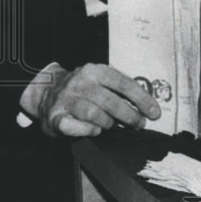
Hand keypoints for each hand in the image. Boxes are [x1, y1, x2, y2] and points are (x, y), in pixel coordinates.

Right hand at [35, 63, 160, 136]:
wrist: (46, 93)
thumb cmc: (82, 89)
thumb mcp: (101, 81)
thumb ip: (121, 89)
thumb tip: (147, 106)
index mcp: (95, 71)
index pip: (124, 84)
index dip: (142, 99)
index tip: (154, 113)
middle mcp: (80, 82)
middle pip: (111, 101)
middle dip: (129, 115)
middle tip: (139, 124)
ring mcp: (66, 99)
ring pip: (93, 114)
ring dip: (108, 123)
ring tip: (113, 125)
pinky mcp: (54, 116)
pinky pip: (73, 127)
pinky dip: (87, 130)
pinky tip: (94, 130)